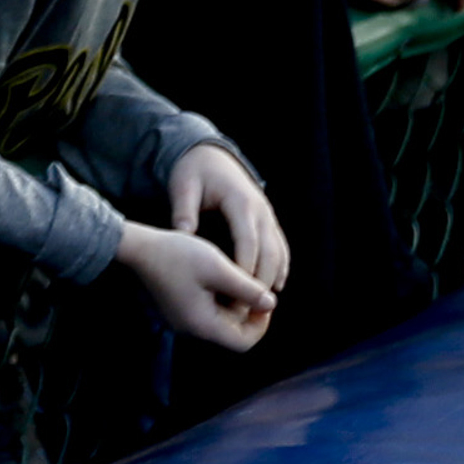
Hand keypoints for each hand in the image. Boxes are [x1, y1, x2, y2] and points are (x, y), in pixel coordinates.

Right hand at [113, 219, 276, 348]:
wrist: (136, 247)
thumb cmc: (177, 255)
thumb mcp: (218, 268)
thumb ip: (247, 289)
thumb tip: (272, 303)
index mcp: (202, 325)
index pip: (244, 342)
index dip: (261, 324)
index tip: (264, 298)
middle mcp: (191, 330)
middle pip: (232, 333)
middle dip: (247, 312)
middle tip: (252, 285)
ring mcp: (181, 321)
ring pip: (220, 322)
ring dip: (233, 304)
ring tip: (233, 277)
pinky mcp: (176, 311)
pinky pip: (205, 313)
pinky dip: (218, 300)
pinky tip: (215, 277)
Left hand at [167, 143, 289, 292]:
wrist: (211, 155)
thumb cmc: (194, 172)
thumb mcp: (183, 186)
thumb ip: (183, 210)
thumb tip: (183, 233)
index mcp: (240, 203)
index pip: (248, 242)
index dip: (246, 269)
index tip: (238, 293)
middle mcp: (261, 210)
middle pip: (269, 252)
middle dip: (262, 281)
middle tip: (250, 308)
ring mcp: (269, 215)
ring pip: (280, 252)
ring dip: (274, 278)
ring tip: (261, 306)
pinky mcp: (269, 221)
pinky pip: (281, 247)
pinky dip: (280, 268)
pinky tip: (274, 288)